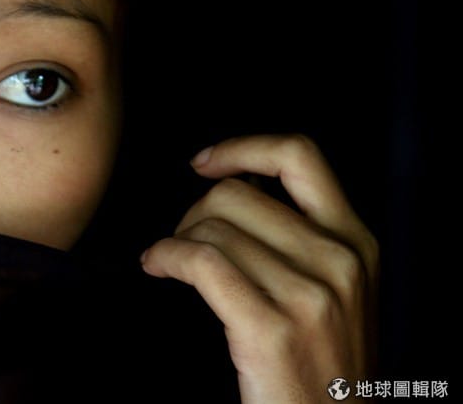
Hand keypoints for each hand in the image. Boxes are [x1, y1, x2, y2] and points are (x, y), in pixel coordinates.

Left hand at [141, 134, 378, 402]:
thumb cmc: (321, 366)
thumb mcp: (335, 291)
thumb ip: (301, 238)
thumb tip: (240, 191)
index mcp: (356, 243)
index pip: (300, 156)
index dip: (242, 148)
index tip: (204, 162)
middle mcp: (340, 260)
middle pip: (236, 194)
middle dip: (192, 213)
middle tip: (181, 242)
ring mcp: (310, 296)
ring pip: (212, 226)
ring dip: (175, 239)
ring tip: (168, 261)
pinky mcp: (271, 328)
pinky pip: (200, 261)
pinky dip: (165, 256)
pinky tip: (157, 266)